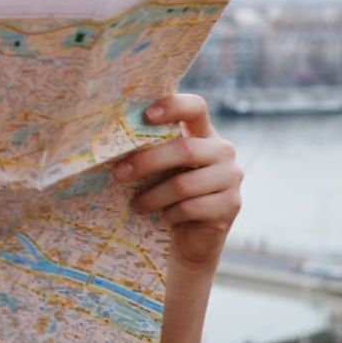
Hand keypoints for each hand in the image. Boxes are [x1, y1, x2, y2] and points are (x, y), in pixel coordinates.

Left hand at [113, 93, 241, 269]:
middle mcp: (222, 151)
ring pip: (184, 184)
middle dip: (147, 162)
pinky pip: (192, 207)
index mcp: (204, 133)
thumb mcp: (160, 168)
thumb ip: (150, 150)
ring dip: (153, 197)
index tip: (146, 116)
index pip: (195, 107)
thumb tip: (110, 142)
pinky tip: (163, 218)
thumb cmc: (167, 194)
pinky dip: (171, 214)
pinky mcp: (231, 205)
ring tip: (135, 206)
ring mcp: (231, 178)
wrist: (191, 236)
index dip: (173, 106)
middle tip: (119, 174)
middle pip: (185, 149)